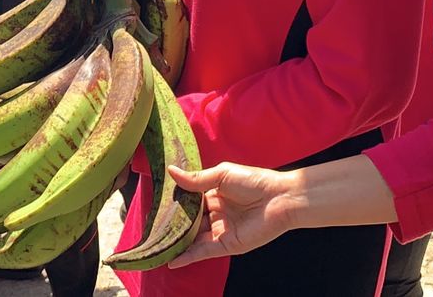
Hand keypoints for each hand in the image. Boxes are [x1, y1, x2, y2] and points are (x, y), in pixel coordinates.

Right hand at [166, 163, 304, 267]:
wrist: (281, 198)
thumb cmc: (254, 181)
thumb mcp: (221, 175)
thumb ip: (196, 179)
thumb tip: (171, 172)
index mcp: (214, 195)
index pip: (189, 202)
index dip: (174, 204)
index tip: (156, 205)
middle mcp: (215, 214)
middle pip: (189, 222)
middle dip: (173, 225)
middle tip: (151, 228)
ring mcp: (220, 230)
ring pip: (194, 238)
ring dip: (177, 242)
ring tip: (157, 247)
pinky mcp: (227, 245)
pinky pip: (204, 251)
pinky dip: (189, 256)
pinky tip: (173, 260)